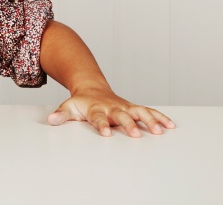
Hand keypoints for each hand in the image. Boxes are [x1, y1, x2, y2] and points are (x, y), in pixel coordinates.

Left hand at [48, 86, 175, 137]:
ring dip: (150, 121)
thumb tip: (51, 119)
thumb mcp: (69, 107)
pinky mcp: (133, 108)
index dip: (102, 125)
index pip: (98, 118)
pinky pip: (149, 111)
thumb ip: (61, 114)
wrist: (92, 88)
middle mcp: (113, 107)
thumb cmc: (81, 102)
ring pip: (140, 112)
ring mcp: (124, 107)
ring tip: (160, 131)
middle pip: (122, 116)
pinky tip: (171, 125)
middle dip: (129, 124)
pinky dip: (160, 117)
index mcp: (96, 108)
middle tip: (136, 135)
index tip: (106, 133)